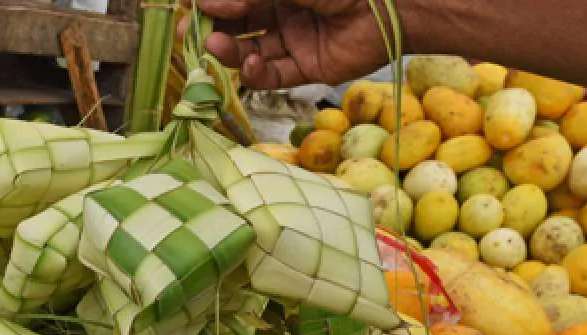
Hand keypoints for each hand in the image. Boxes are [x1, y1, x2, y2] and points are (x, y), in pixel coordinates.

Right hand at [184, 0, 403, 89]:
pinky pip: (273, 75)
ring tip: (214, 46)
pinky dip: (255, 74)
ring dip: (229, 51)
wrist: (395, 5)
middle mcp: (284, 11)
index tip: (193, 7)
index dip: (214, 3)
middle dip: (213, 28)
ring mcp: (294, 40)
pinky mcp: (307, 67)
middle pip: (238, 24)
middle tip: (191, 34)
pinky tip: (248, 65)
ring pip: (250, 50)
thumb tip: (209, 2)